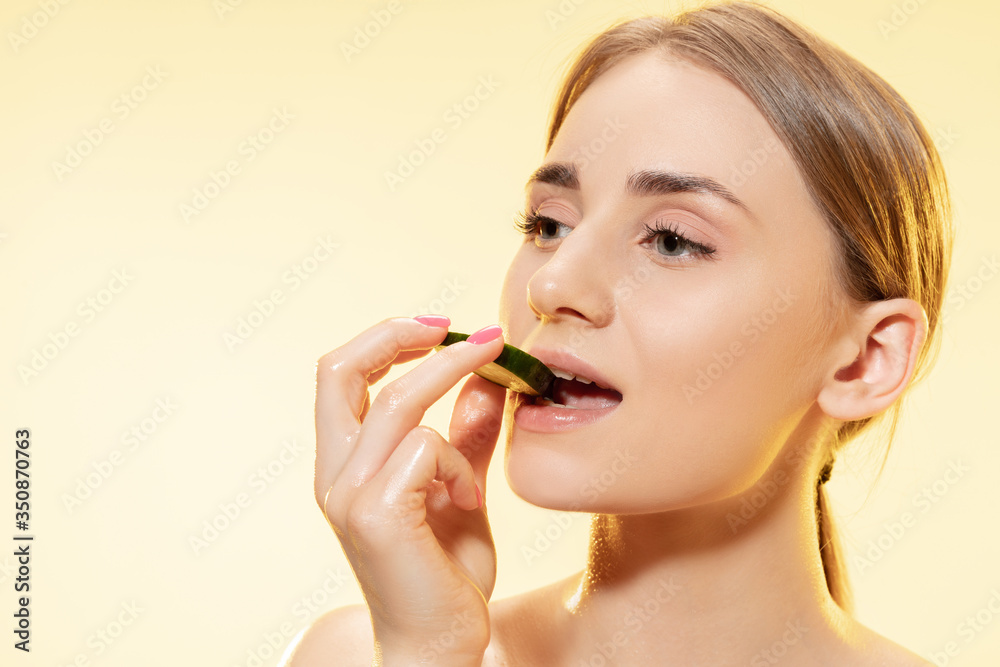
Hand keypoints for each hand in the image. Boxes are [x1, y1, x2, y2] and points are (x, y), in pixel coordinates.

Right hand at [314, 317, 506, 664]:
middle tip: (463, 331)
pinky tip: (471, 500)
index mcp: (343, 463)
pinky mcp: (376, 516)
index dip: (386, 337)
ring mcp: (348, 496)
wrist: (440, 646)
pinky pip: (426, 449)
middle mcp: (333, 475)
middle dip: (399, 334)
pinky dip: (460, 463)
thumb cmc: (446, 573)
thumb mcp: (461, 489)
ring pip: (398, 403)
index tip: (443, 326)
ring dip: (455, 395)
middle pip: (338, 369)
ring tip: (493, 416)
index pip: (338, 374)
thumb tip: (485, 381)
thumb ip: (468, 438)